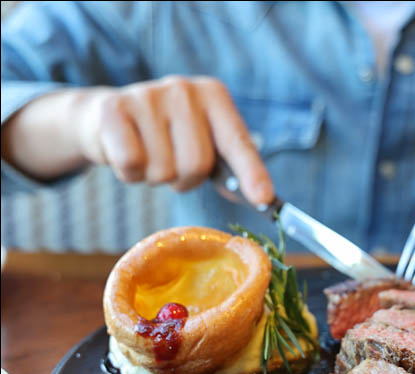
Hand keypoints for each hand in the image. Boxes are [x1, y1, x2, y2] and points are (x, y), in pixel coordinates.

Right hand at [75, 76, 272, 203]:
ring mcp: (148, 95)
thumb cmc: (166, 137)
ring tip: (148, 156)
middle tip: (173, 166)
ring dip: (156, 177)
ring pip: (164, 170)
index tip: (264, 200)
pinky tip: (127, 154)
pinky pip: (131, 164)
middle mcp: (184, 89)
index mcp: (214, 96)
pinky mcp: (114, 108)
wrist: (107, 118)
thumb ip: (231, 168)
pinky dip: (130, 174)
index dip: (252, 173)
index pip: (237, 143)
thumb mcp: (203, 143)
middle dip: (186, 180)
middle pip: (197, 164)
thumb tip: (260, 197)